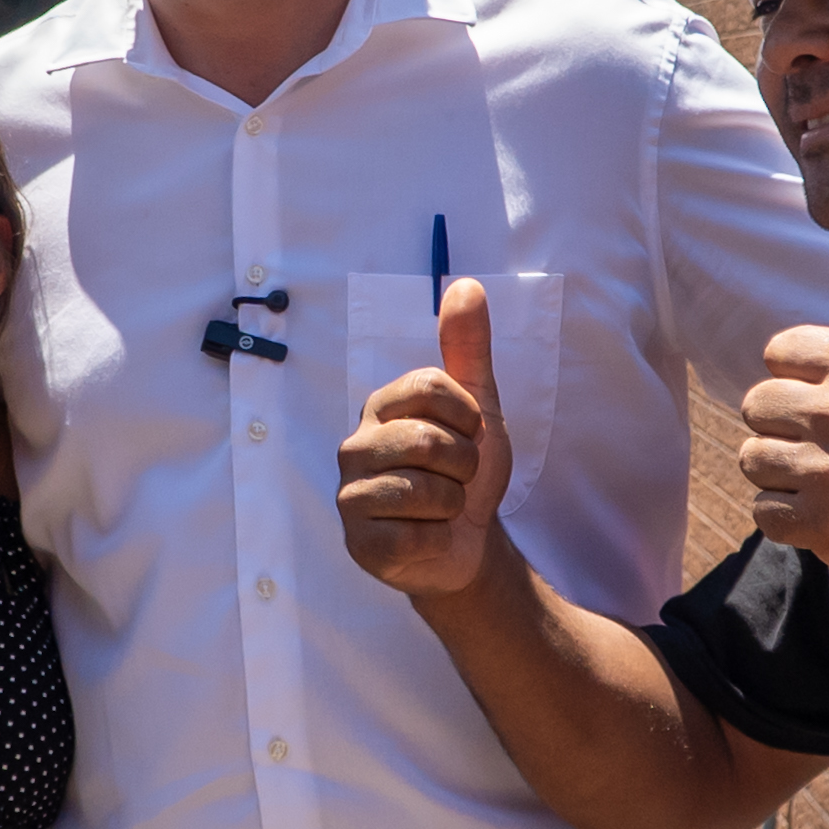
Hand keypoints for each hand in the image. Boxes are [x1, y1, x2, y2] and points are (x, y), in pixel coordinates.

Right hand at [338, 277, 512, 602]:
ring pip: (425, 491)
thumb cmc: (464, 471)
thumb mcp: (478, 406)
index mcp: (380, 405)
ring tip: (443, 509)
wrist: (466, 543)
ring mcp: (351, 496)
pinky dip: (437, 541)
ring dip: (453, 505)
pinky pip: (414, 537)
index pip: (432, 385)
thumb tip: (467, 285)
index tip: (468, 434)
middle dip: (465, 466)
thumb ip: (469, 347)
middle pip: (429, 441)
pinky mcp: (358, 544)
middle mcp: (355, 445)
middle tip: (457, 478)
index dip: (468, 416)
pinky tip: (427, 537)